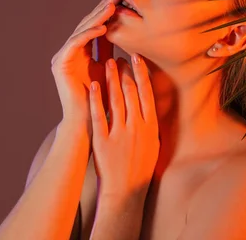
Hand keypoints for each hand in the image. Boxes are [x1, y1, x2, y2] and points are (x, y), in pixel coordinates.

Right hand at [50, 0, 119, 125]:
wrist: (88, 123)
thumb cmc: (102, 101)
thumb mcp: (110, 71)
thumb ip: (113, 54)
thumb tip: (126, 39)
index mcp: (81, 53)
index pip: (95, 27)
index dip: (106, 13)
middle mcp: (70, 53)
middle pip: (87, 25)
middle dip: (101, 8)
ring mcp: (62, 57)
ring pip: (81, 31)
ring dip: (97, 17)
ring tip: (111, 6)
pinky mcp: (59, 64)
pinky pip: (75, 44)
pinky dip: (88, 34)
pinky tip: (102, 27)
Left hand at [89, 55, 159, 201]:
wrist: (128, 189)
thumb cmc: (142, 166)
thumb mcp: (153, 142)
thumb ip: (150, 121)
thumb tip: (150, 102)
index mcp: (150, 126)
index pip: (146, 93)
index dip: (141, 73)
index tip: (137, 58)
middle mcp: (137, 126)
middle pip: (131, 92)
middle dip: (125, 72)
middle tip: (120, 57)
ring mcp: (120, 133)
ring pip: (115, 100)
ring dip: (111, 79)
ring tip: (108, 63)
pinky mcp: (103, 141)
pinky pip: (99, 116)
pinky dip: (96, 99)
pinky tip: (93, 85)